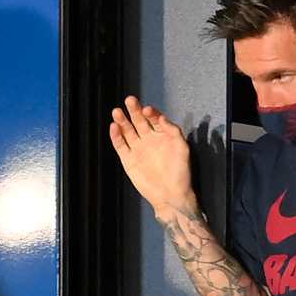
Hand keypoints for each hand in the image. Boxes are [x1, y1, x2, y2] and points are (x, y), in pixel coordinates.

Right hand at [109, 95, 195, 214]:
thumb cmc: (180, 173)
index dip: (151, 112)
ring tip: (117, 111)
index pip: (154, 118)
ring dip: (122, 121)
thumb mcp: (182, 148)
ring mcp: (137, 149)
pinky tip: (114, 127)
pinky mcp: (128, 160)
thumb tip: (162, 117)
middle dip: (134, 110)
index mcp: (162, 136)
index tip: (147, 109)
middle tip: (129, 100)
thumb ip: (173, 131)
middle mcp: (149, 140)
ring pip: (127, 130)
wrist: (170, 195)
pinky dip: (116, 136)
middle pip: (139, 121)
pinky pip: (120, 145)